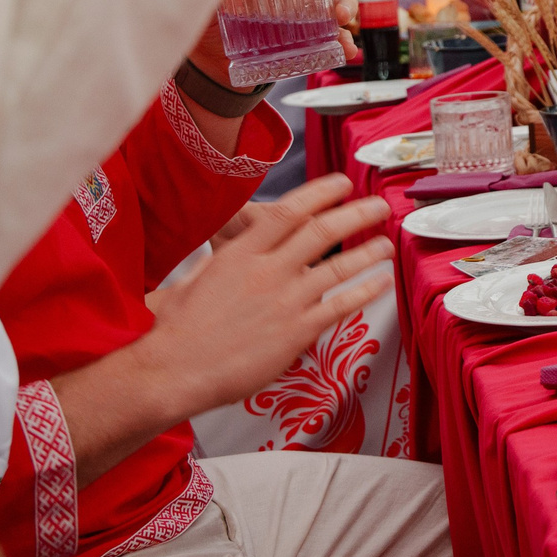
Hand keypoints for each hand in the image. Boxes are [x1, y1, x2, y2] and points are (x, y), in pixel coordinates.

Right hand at [138, 174, 393, 417]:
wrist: (169, 372)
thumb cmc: (172, 330)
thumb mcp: (193, 280)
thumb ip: (222, 262)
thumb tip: (231, 249)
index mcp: (239, 254)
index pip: (289, 212)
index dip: (321, 193)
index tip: (342, 184)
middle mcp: (267, 271)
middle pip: (322, 231)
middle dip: (356, 214)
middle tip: (379, 205)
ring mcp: (284, 301)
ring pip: (338, 267)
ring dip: (369, 252)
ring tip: (388, 243)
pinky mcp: (296, 332)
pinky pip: (340, 306)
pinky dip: (364, 292)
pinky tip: (380, 283)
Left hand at [187, 0, 352, 86]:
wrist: (211, 64)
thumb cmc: (210, 24)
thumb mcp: (210, 5)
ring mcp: (306, 15)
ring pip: (337, 2)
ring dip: (346, 6)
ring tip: (341, 18)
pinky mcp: (310, 42)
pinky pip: (334, 40)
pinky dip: (344, 44)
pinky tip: (346, 49)